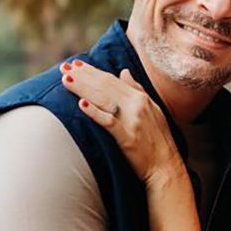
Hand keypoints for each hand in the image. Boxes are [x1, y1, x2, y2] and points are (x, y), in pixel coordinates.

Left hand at [61, 62, 182, 183]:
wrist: (166, 166)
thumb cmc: (159, 140)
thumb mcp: (153, 109)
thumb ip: (137, 89)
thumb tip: (124, 72)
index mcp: (141, 97)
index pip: (112, 79)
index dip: (93, 71)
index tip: (76, 64)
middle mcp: (137, 104)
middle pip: (105, 86)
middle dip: (83, 75)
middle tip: (64, 67)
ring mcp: (132, 120)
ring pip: (104, 99)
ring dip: (83, 88)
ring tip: (66, 80)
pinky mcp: (127, 137)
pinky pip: (109, 122)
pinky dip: (95, 112)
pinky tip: (81, 104)